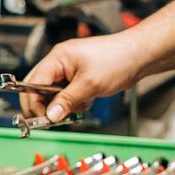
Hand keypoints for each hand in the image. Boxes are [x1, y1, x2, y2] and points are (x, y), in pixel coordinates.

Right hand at [17, 31, 150, 123]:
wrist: (139, 56)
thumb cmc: (118, 59)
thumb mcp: (90, 84)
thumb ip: (67, 101)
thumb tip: (50, 115)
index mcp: (58, 57)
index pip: (34, 82)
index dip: (34, 103)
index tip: (42, 119)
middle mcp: (60, 62)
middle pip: (39, 88)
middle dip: (47, 105)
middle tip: (56, 118)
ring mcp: (69, 70)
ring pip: (54, 93)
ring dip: (64, 105)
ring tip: (82, 104)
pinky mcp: (79, 77)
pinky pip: (67, 94)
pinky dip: (75, 102)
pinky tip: (88, 100)